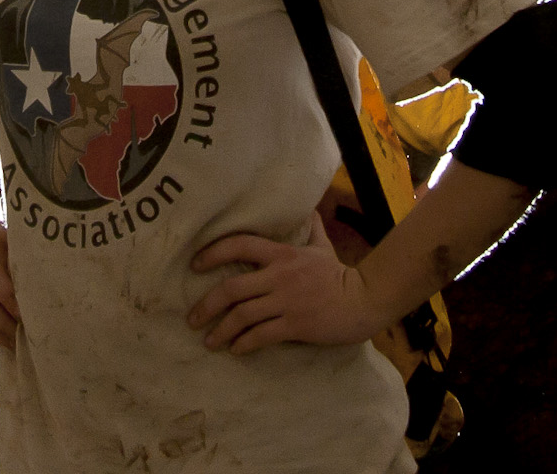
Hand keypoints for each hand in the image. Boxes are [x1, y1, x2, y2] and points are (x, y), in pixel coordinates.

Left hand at [187, 229, 383, 353]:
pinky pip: (261, 336)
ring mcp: (286, 302)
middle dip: (207, 305)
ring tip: (210, 341)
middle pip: (231, 288)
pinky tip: (235, 349)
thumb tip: (309, 208)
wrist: (363, 300)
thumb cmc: (340, 275)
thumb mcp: (323, 247)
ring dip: (221, 331)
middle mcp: (279, 276)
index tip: (195, 265)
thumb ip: (311, 228)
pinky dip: (244, 344)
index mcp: (282, 254)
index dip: (213, 253)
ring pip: (242, 316)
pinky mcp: (295, 325)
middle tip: (192, 318)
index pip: (240, 245)